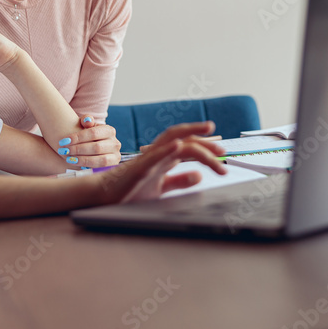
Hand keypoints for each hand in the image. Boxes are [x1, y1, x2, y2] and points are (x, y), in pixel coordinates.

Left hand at [55, 115, 121, 167]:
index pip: (93, 133)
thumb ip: (86, 120)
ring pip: (100, 160)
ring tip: (69, 159)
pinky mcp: (113, 166)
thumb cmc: (88, 135)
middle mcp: (115, 143)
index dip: (78, 137)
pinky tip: (76, 165)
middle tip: (64, 150)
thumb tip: (87, 120)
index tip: (64, 141)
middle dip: (78, 149)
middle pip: (96, 147)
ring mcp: (116, 156)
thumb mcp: (87, 126)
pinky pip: (100, 168)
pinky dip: (88, 167)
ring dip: (82, 159)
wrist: (95, 147)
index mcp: (109, 130)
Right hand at [97, 121, 226, 202]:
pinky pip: (153, 156)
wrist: (105, 196)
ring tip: (208, 132)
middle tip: (222, 150)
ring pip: (171, 141)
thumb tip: (200, 176)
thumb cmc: (130, 189)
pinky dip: (166, 149)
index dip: (205, 144)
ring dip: (191, 136)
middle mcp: (158, 154)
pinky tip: (179, 146)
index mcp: (164, 158)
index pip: (187, 146)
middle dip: (203, 139)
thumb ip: (179, 181)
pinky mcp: (138, 169)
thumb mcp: (161, 187)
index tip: (221, 152)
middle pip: (183, 138)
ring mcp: (148, 160)